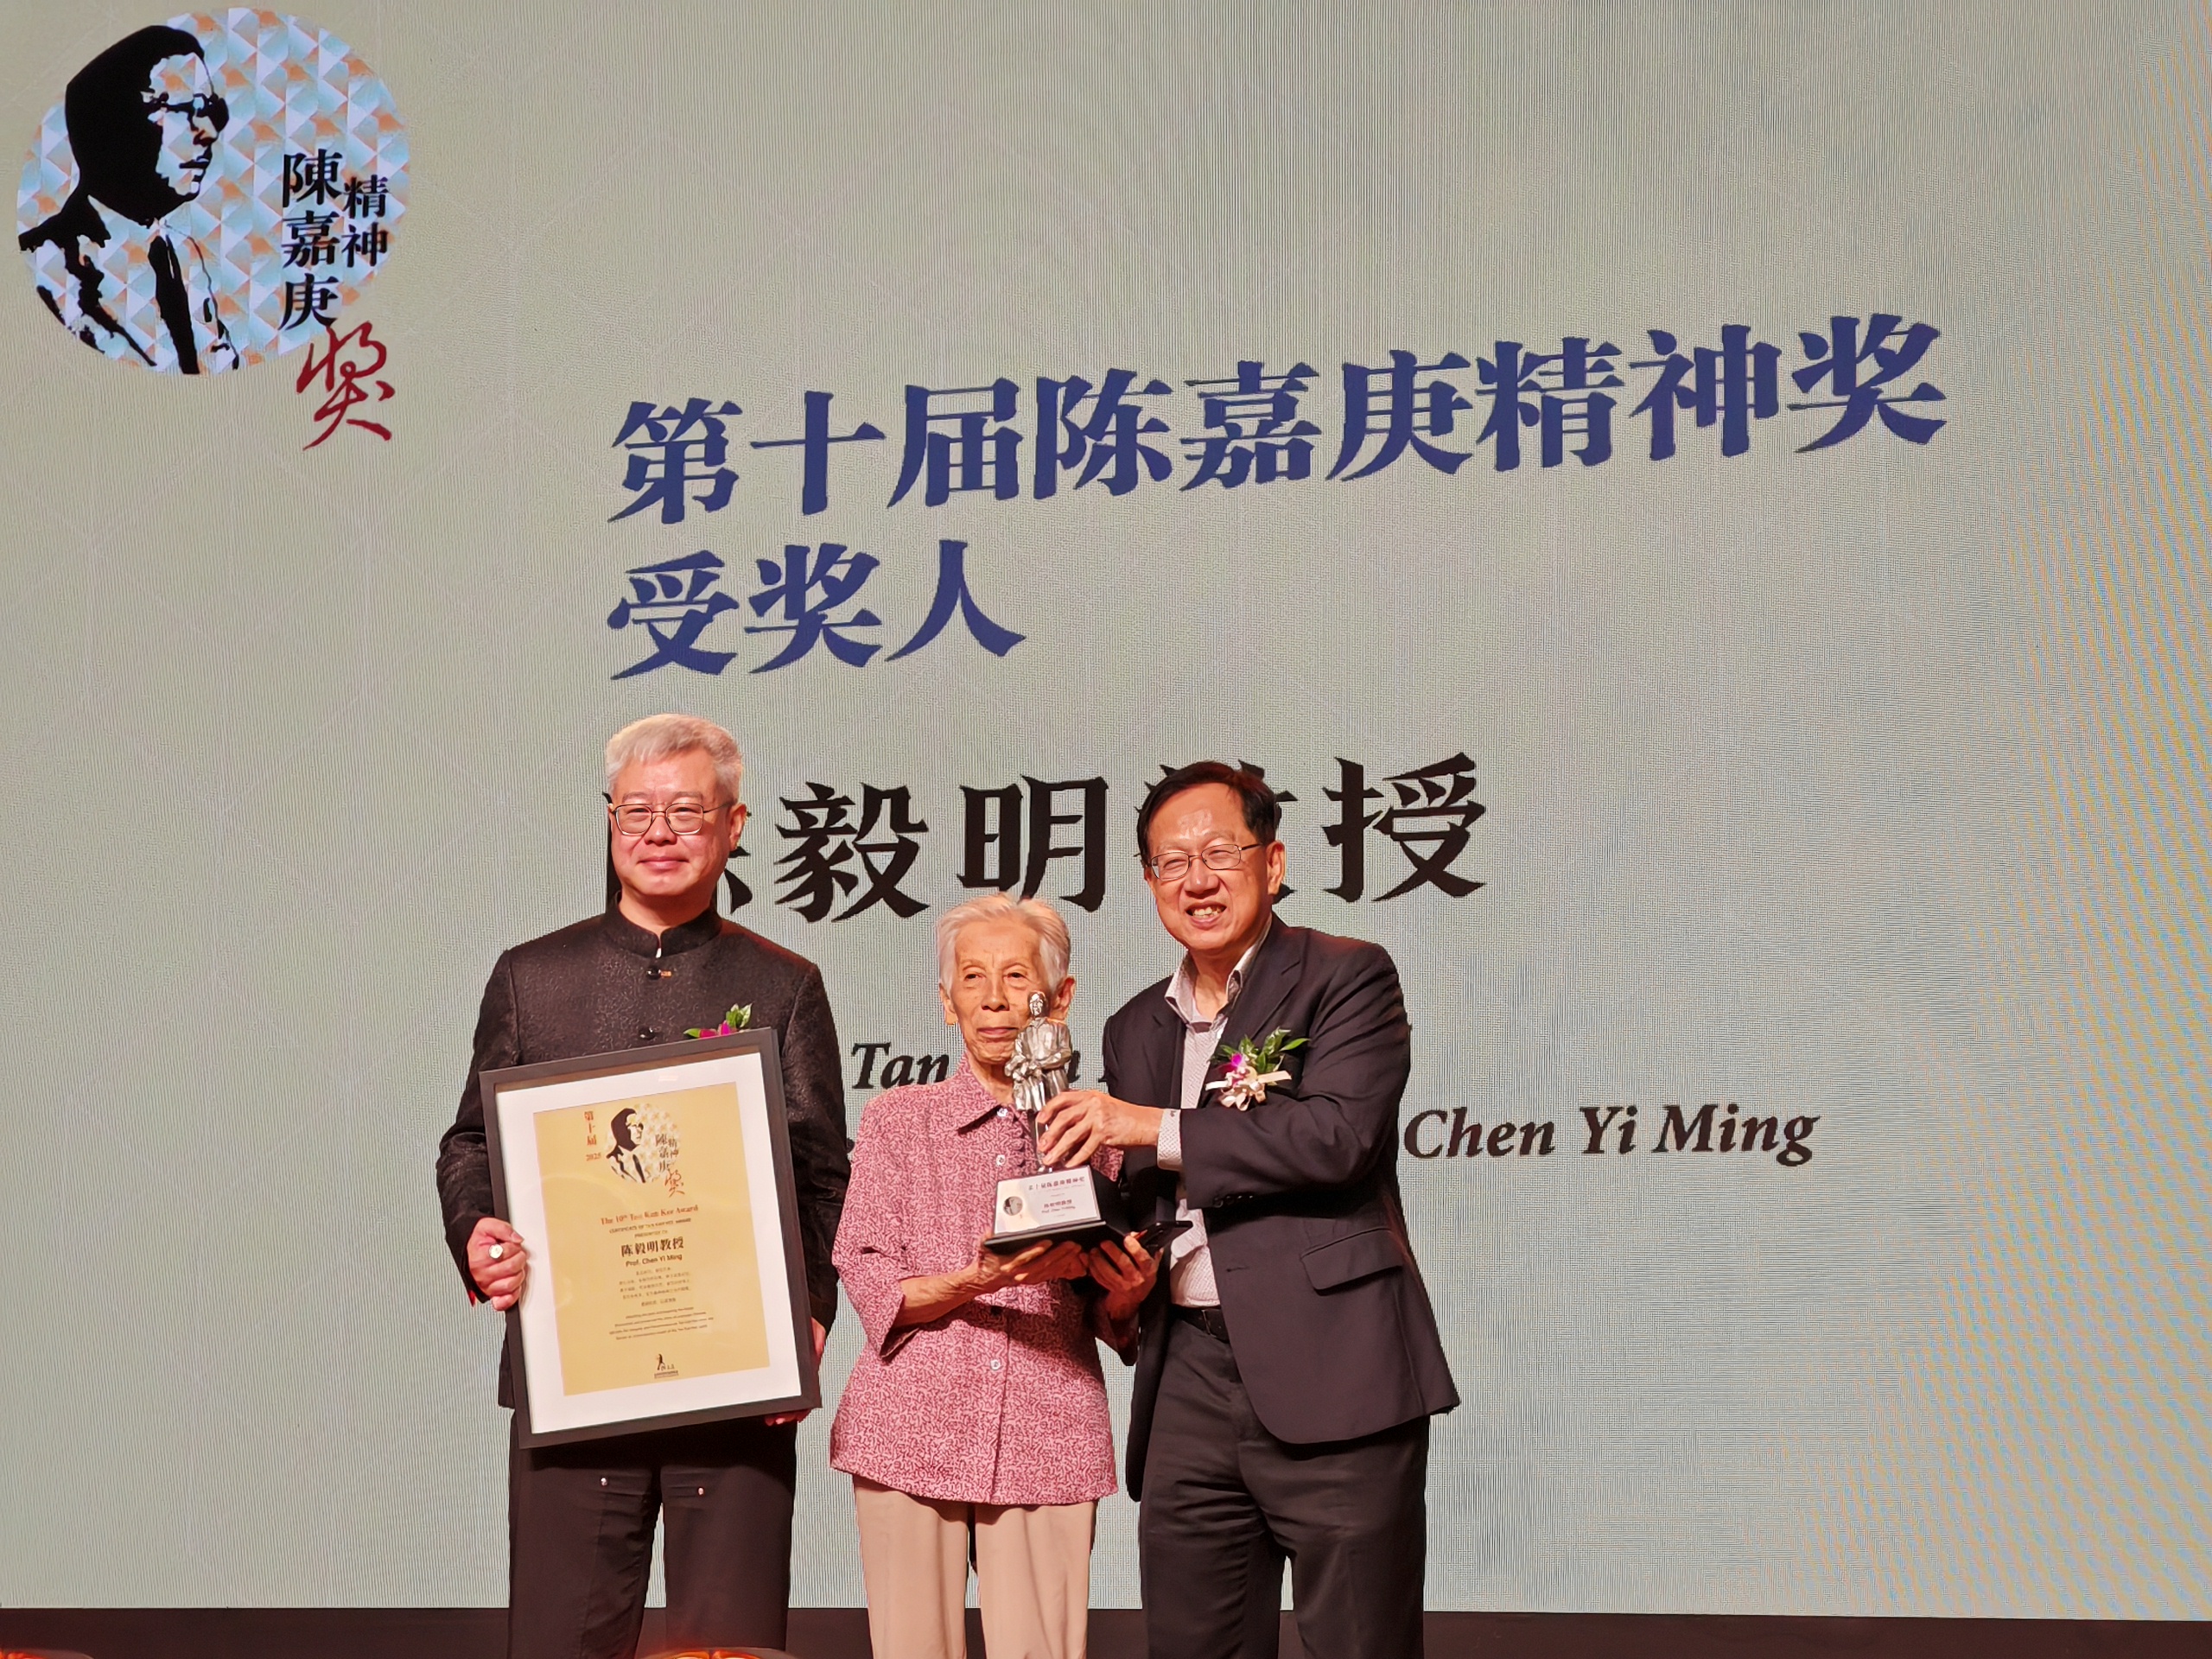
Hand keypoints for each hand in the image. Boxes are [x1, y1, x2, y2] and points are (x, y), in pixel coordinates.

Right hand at [467, 1216, 526, 1309]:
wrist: (468, 1250)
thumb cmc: (477, 1241)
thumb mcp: (488, 1226)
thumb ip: (504, 1229)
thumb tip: (517, 1239)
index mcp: (480, 1259)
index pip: (506, 1253)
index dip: (514, 1247)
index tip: (511, 1245)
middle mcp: (481, 1275)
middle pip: (511, 1268)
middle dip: (519, 1257)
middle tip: (516, 1254)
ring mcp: (486, 1286)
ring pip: (511, 1284)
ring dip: (519, 1273)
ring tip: (515, 1266)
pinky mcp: (491, 1295)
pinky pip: (503, 1302)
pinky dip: (512, 1296)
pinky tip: (514, 1285)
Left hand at [763, 1320, 828, 1426]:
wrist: (788, 1313)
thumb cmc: (801, 1321)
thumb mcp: (812, 1327)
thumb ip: (817, 1338)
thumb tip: (817, 1352)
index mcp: (810, 1366)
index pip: (810, 1392)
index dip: (804, 1407)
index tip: (796, 1415)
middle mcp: (801, 1373)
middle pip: (798, 1400)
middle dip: (788, 1414)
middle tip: (778, 1420)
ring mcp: (790, 1374)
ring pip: (787, 1399)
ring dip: (780, 1412)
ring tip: (771, 1419)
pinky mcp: (779, 1371)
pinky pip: (778, 1390)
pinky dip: (774, 1403)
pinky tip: (769, 1411)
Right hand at [970, 1236, 1089, 1289]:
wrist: (986, 1279)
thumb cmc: (986, 1260)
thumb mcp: (984, 1246)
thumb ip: (988, 1237)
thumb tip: (992, 1228)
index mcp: (1007, 1264)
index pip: (1023, 1257)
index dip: (1036, 1250)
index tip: (1048, 1241)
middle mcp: (1019, 1273)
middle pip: (1042, 1264)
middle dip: (1058, 1254)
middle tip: (1071, 1244)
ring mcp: (1027, 1278)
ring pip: (1049, 1270)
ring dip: (1064, 1260)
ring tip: (1075, 1250)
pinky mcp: (1033, 1280)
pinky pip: (1050, 1275)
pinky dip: (1062, 1268)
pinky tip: (1072, 1260)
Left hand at [1036, 1089, 1163, 1169]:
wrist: (1147, 1123)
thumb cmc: (1127, 1118)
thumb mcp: (1104, 1108)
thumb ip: (1084, 1115)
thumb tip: (1066, 1131)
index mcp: (1090, 1096)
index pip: (1063, 1098)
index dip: (1048, 1109)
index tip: (1040, 1120)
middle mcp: (1093, 1104)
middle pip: (1063, 1117)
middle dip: (1050, 1133)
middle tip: (1042, 1145)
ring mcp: (1098, 1117)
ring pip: (1072, 1134)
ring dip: (1059, 1149)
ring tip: (1051, 1158)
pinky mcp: (1104, 1132)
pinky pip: (1086, 1147)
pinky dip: (1076, 1158)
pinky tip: (1071, 1164)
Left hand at [1086, 1233, 1159, 1323]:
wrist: (1134, 1296)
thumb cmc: (1142, 1275)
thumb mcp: (1151, 1263)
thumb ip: (1146, 1247)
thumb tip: (1135, 1234)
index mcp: (1147, 1269)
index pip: (1143, 1258)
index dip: (1135, 1248)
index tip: (1127, 1238)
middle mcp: (1135, 1278)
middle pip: (1123, 1263)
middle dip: (1112, 1251)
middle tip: (1104, 1242)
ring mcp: (1122, 1284)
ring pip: (1108, 1272)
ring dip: (1098, 1260)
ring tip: (1094, 1250)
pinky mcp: (1111, 1287)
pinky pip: (1100, 1278)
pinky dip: (1093, 1268)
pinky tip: (1089, 1260)